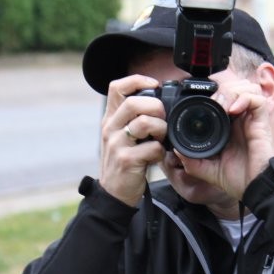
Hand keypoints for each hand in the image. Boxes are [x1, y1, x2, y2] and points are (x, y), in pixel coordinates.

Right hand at [99, 74, 168, 205]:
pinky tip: (157, 157)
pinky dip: (161, 152)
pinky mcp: (126, 160)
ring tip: (162, 138)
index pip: (116, 87)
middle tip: (163, 119)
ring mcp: (117, 144)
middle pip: (134, 102)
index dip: (137, 80)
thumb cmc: (124, 161)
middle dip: (156, 107)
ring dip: (161, 129)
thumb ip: (134, 119)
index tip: (154, 85)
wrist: (113, 193)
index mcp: (110, 119)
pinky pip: (152, 148)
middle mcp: (110, 128)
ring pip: (144, 123)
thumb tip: (159, 102)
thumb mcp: (123, 136)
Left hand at [177, 78, 273, 201]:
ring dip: (231, 91)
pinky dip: (244, 98)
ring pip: (246, 87)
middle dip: (221, 90)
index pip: (222, 98)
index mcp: (229, 126)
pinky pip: (257, 99)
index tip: (198, 106)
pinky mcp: (262, 122)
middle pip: (234, 87)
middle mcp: (241, 119)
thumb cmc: (238, 180)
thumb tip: (176, 149)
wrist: (255, 190)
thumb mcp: (207, 169)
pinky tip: (233, 110)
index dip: (211, 95)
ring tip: (222, 106)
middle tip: (211, 104)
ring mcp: (252, 119)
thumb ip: (192, 160)